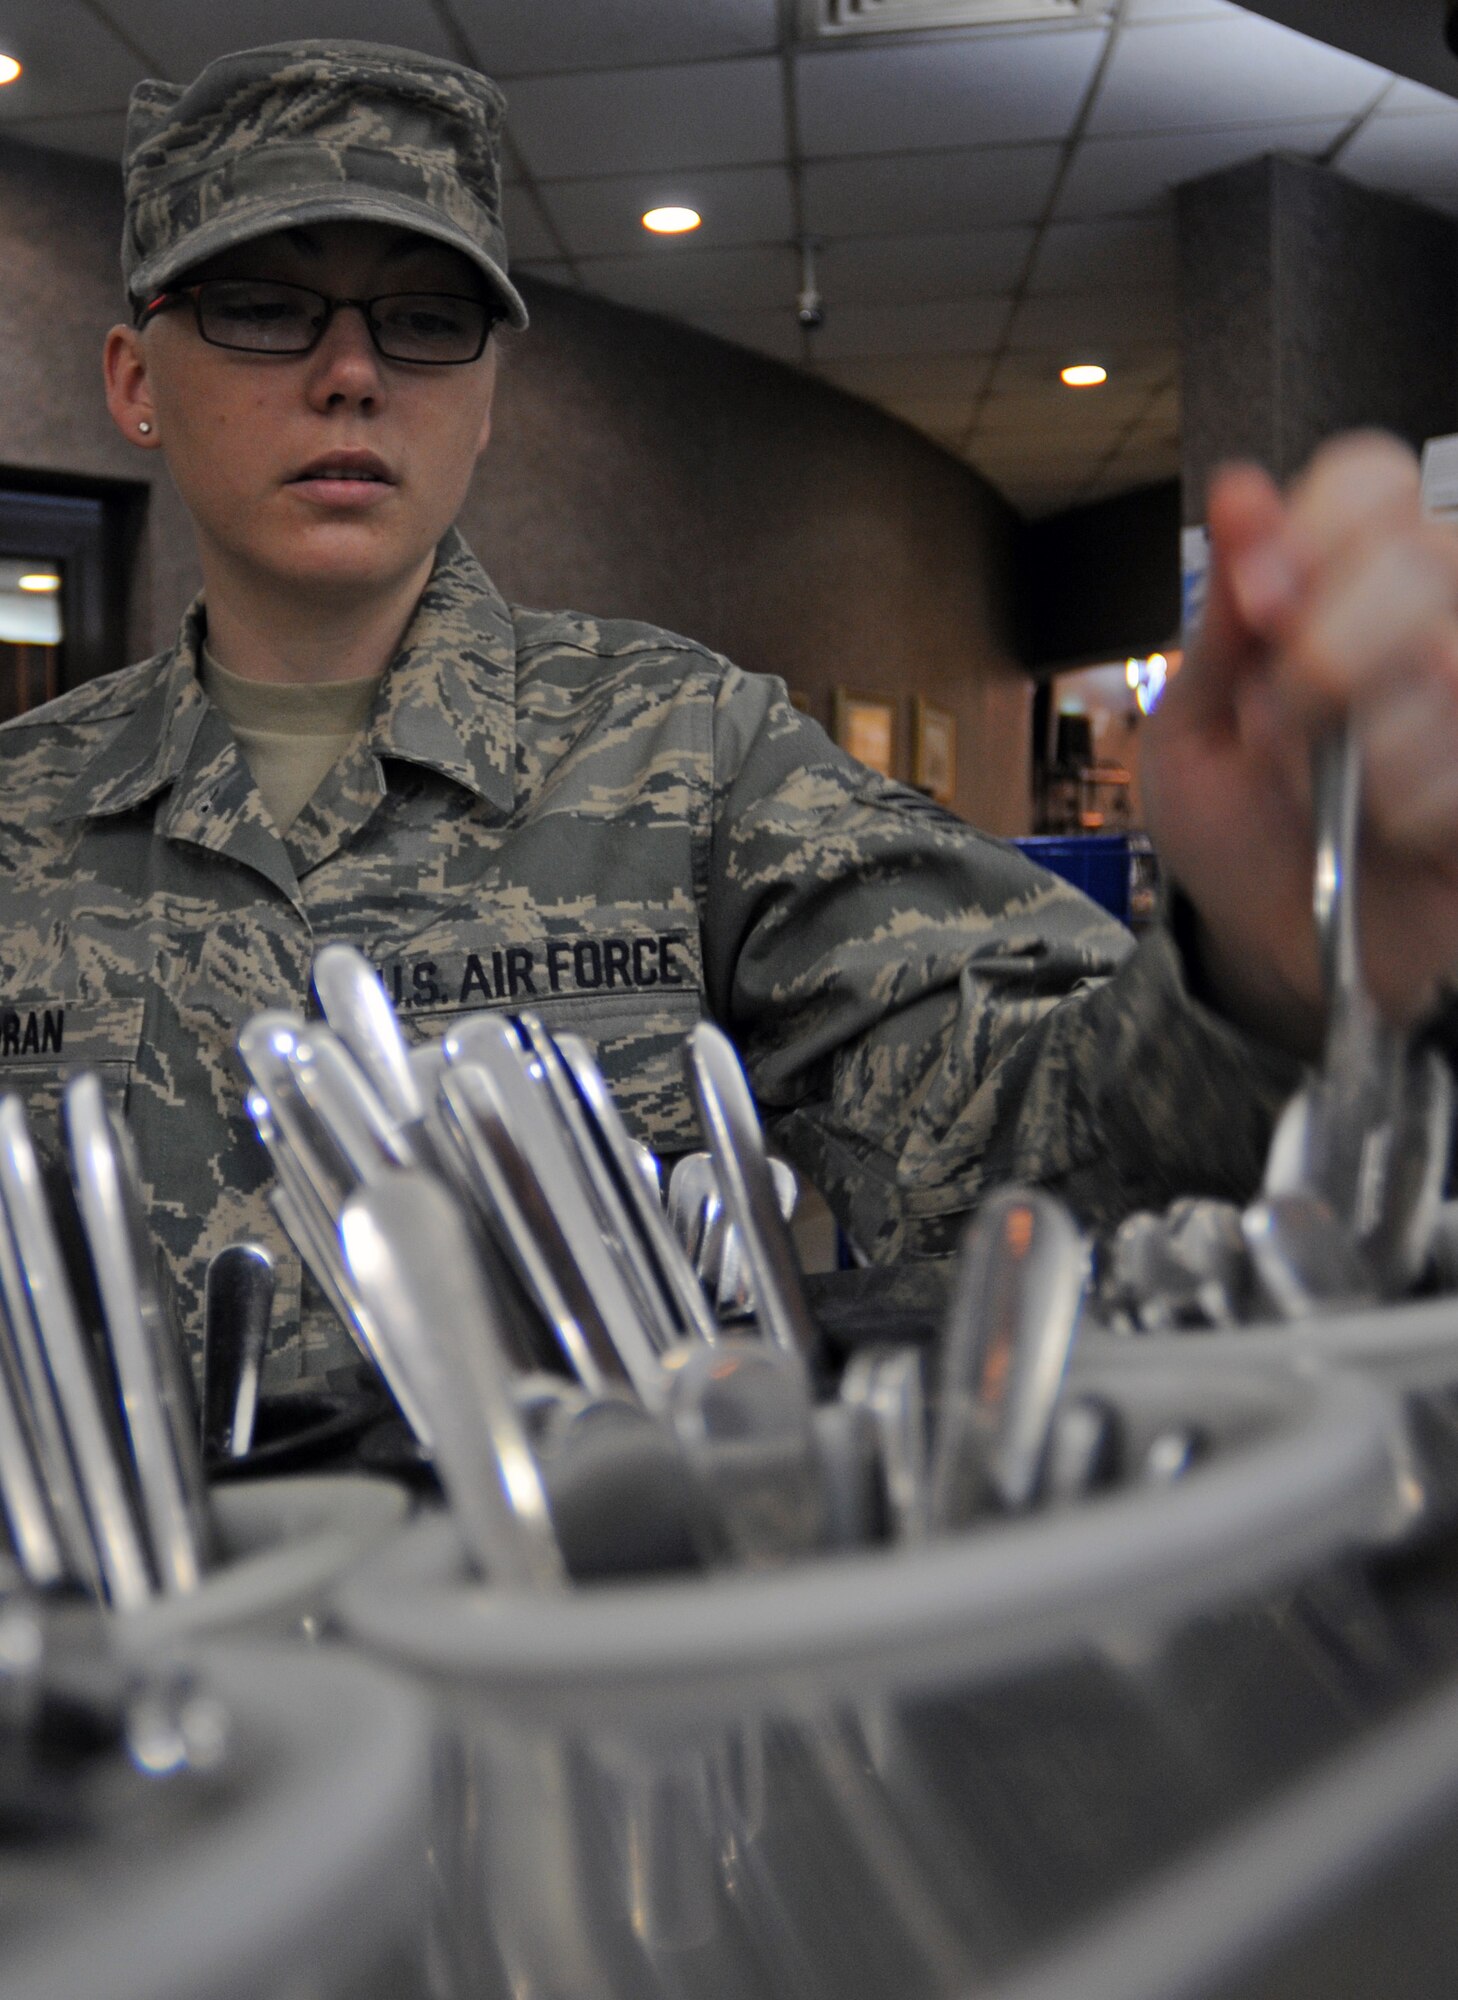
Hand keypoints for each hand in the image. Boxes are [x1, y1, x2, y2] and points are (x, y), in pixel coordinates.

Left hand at [1143, 431, 1457, 1054]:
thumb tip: (1243, 493)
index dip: (1311, 535)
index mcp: (1355, 575)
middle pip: (1422, 559)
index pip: (1372, 477)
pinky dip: (1409, 809)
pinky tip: (1391, 832)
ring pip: (1450, 664)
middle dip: (1322, 659)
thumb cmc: (1235, 824)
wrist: (1269, 943)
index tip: (1260, 608)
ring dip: (1361, 750)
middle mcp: (1441, 614)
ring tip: (1332, 795)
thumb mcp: (1193, 721)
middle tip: (1280, 729)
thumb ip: (1226, 616)